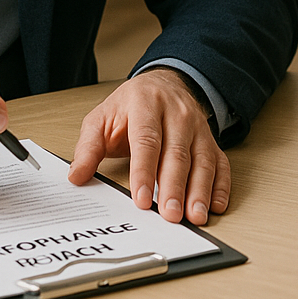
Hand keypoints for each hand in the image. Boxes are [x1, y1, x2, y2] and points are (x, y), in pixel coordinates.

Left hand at [68, 69, 229, 225]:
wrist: (163, 83)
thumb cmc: (131, 106)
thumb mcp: (102, 118)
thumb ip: (88, 147)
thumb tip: (77, 176)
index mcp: (146, 104)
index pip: (147, 140)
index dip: (144, 171)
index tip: (141, 199)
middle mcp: (177, 114)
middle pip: (178, 153)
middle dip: (174, 187)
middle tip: (170, 214)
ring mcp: (197, 127)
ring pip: (202, 160)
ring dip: (200, 190)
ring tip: (195, 216)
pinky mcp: (210, 140)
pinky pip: (220, 162)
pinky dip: (221, 185)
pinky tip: (216, 205)